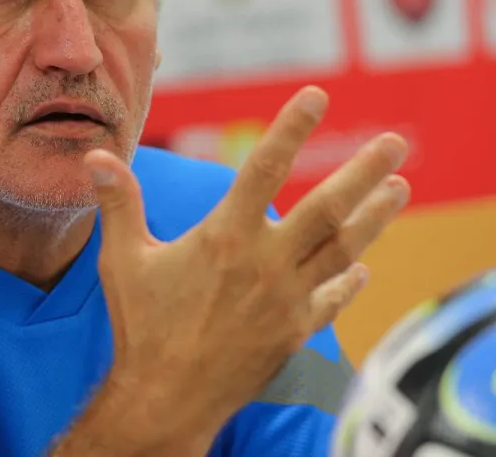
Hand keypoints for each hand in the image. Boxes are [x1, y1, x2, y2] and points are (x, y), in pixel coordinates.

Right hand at [84, 86, 409, 441]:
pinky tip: (364, 268)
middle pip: (326, 208)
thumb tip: (95, 154)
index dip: (292, 128)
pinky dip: (349, 281)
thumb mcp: (122, 260)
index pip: (264, 168)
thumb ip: (118, 202)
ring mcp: (286, 300)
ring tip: (400, 188)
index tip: (317, 95)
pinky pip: (331, 299)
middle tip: (395, 143)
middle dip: (364, 172)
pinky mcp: (294, 333)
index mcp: (224, 237)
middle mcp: (265, 264)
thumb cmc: (141, 328)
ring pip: (342, 249)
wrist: (165, 400)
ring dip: (374, 217)